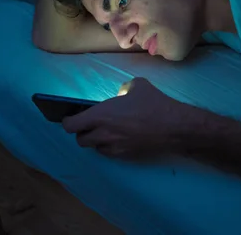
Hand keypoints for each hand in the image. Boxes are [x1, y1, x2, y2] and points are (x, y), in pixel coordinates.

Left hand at [62, 77, 192, 157]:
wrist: (173, 125)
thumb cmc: (153, 102)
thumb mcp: (137, 85)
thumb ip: (124, 89)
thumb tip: (122, 94)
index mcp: (101, 115)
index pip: (71, 126)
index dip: (67, 122)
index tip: (70, 117)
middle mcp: (103, 133)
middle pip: (80, 140)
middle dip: (81, 132)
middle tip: (88, 124)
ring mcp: (114, 146)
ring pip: (95, 148)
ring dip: (95, 140)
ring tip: (105, 131)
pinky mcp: (125, 155)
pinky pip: (109, 152)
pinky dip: (108, 146)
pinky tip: (118, 137)